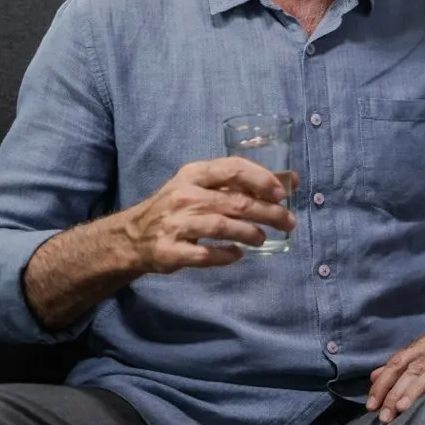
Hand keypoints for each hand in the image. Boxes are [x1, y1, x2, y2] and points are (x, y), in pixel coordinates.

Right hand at [121, 158, 296, 273]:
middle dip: (269, 212)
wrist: (133, 237)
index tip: (282, 193)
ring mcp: (175, 224)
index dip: (261, 179)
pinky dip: (226, 255)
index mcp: (194, 174)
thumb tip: (291, 180)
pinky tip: (238, 254)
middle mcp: (184, 196)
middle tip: (289, 222)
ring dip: (250, 233)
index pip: (232, 168)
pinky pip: (205, 255)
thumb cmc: (178, 207)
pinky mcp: (169, 251)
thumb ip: (241, 183)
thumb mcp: (202, 186)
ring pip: (222, 227)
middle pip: (235, 202)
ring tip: (262, 238)